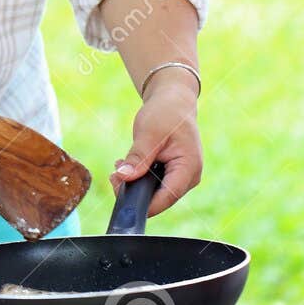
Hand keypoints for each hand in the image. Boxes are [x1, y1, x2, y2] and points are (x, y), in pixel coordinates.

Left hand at [109, 68, 201, 220]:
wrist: (174, 101)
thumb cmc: (166, 112)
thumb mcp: (149, 133)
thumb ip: (138, 157)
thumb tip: (124, 177)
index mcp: (189, 168)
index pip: (165, 199)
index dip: (142, 203)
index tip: (119, 194)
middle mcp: (189, 177)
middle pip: (159, 200)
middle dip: (134, 190)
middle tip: (114, 174)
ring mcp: (182, 177)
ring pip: (155, 194)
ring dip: (135, 183)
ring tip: (120, 164)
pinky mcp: (173, 174)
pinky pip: (155, 185)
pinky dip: (139, 178)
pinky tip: (128, 164)